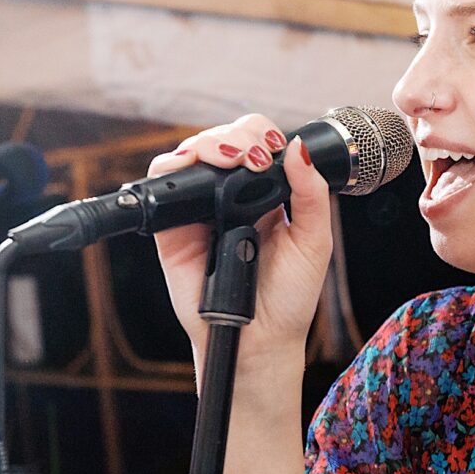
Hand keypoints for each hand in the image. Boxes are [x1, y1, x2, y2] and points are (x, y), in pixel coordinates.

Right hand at [147, 115, 332, 362]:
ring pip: (189, 156)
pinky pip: (161, 189)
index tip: (270, 145)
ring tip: (229, 159)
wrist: (260, 339)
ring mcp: (199, 211)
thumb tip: (300, 148)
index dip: (259, 134)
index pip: (255, 144)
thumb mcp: (314, 241)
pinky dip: (170, 169)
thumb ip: (311, 195)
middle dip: (235, 136)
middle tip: (252, 156)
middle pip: (221, 141)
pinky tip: (192, 169)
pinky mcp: (172, 229)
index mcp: (265, 195)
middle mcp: (229, 198)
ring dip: (206, 144)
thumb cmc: (290, 297)